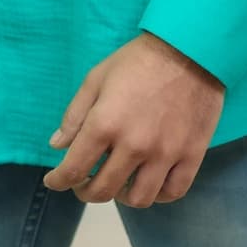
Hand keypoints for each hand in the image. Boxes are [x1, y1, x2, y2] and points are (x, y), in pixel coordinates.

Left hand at [42, 31, 225, 208]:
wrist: (189, 47)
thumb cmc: (138, 60)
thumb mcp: (97, 78)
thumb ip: (75, 114)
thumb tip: (58, 146)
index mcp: (105, 123)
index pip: (74, 168)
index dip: (59, 180)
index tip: (54, 181)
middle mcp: (133, 145)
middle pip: (103, 190)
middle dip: (85, 191)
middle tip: (84, 184)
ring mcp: (165, 153)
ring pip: (138, 199)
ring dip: (121, 197)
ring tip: (118, 184)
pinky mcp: (191, 155)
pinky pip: (172, 193)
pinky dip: (157, 195)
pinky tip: (149, 183)